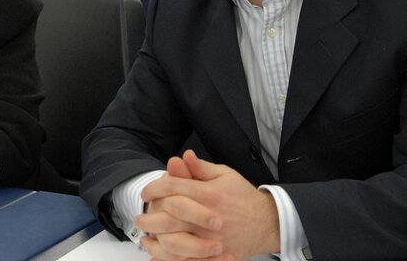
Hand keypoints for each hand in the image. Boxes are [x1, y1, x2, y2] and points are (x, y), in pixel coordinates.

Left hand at [136, 150, 279, 260]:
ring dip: (156, 240)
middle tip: (139, 218)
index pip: (173, 188)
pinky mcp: (215, 256)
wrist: (267, 222)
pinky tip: (158, 255)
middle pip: (170, 216)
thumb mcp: (225, 175)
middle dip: (150, 216)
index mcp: (209, 194)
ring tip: (145, 236)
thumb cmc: (243, 197)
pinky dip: (170, 259)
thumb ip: (201, 168)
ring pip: (176, 242)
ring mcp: (212, 239)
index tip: (146, 193)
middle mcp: (209, 217)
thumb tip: (183, 156)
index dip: (154, 188)